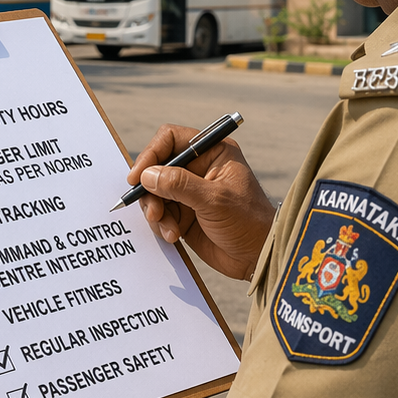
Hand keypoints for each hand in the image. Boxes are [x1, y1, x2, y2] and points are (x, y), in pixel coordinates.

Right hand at [127, 123, 275, 279]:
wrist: (259, 258)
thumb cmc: (249, 222)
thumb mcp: (215, 200)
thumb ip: (180, 185)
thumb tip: (147, 175)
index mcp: (212, 152)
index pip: (170, 139)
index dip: (151, 154)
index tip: (138, 176)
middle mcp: (198, 167)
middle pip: (157, 166)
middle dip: (151, 190)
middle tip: (153, 211)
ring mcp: (189, 191)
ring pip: (154, 191)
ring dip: (155, 210)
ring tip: (168, 229)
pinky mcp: (184, 213)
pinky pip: (159, 212)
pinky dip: (161, 224)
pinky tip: (173, 236)